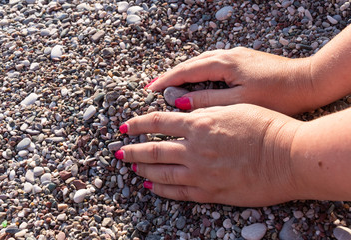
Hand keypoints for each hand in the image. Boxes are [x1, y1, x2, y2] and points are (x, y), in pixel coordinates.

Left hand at [116, 104, 303, 206]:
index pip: (157, 122)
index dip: (137, 124)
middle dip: (132, 150)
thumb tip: (182, 114)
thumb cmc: (266, 127)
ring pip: (160, 172)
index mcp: (199, 124)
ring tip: (130, 167)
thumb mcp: (232, 108)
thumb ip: (205, 112)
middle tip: (119, 151)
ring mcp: (199, 173)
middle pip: (152, 149)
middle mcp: (194, 149)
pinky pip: (177, 192)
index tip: (124, 127)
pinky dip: (160, 189)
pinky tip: (150, 186)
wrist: (288, 156)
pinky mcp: (209, 193)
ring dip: (141, 169)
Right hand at [148, 47, 315, 114]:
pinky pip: (213, 62)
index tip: (150, 90)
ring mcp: (236, 55)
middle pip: (191, 63)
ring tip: (170, 83)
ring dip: (184, 71)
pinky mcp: (243, 59)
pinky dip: (199, 70)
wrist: (308, 81)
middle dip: (171, 75)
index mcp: (224, 64)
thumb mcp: (240, 101)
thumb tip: (182, 103)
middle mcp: (227, 55)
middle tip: (154, 86)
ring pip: (202, 61)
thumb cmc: (278, 95)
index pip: (186, 71)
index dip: (166, 81)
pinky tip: (197, 78)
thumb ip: (209, 102)